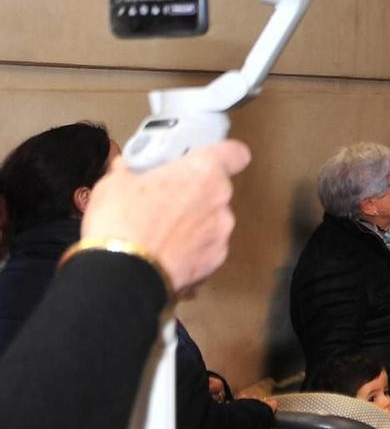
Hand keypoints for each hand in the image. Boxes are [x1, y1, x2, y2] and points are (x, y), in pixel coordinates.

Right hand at [79, 141, 250, 293]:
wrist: (121, 275)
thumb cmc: (120, 221)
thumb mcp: (114, 184)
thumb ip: (129, 170)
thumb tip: (125, 166)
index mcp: (203, 172)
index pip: (235, 154)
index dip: (225, 155)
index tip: (208, 161)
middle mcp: (220, 199)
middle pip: (217, 190)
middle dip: (195, 195)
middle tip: (166, 202)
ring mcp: (221, 232)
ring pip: (213, 221)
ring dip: (194, 224)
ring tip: (161, 234)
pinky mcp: (215, 261)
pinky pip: (207, 249)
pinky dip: (192, 251)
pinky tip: (166, 255)